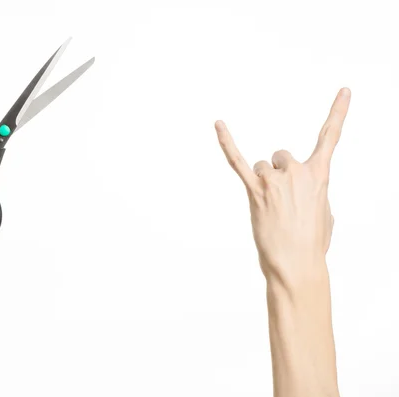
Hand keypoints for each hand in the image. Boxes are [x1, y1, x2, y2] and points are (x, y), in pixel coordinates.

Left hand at [216, 88, 350, 285]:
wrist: (297, 265)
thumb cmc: (312, 244)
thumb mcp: (324, 214)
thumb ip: (314, 194)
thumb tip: (301, 195)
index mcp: (319, 176)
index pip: (330, 137)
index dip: (338, 112)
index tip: (344, 91)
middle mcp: (297, 172)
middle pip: (281, 156)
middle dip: (280, 175)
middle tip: (282, 202)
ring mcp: (274, 180)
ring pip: (262, 166)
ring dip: (264, 182)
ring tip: (270, 208)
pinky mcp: (254, 191)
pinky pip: (237, 161)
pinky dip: (227, 142)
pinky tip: (218, 124)